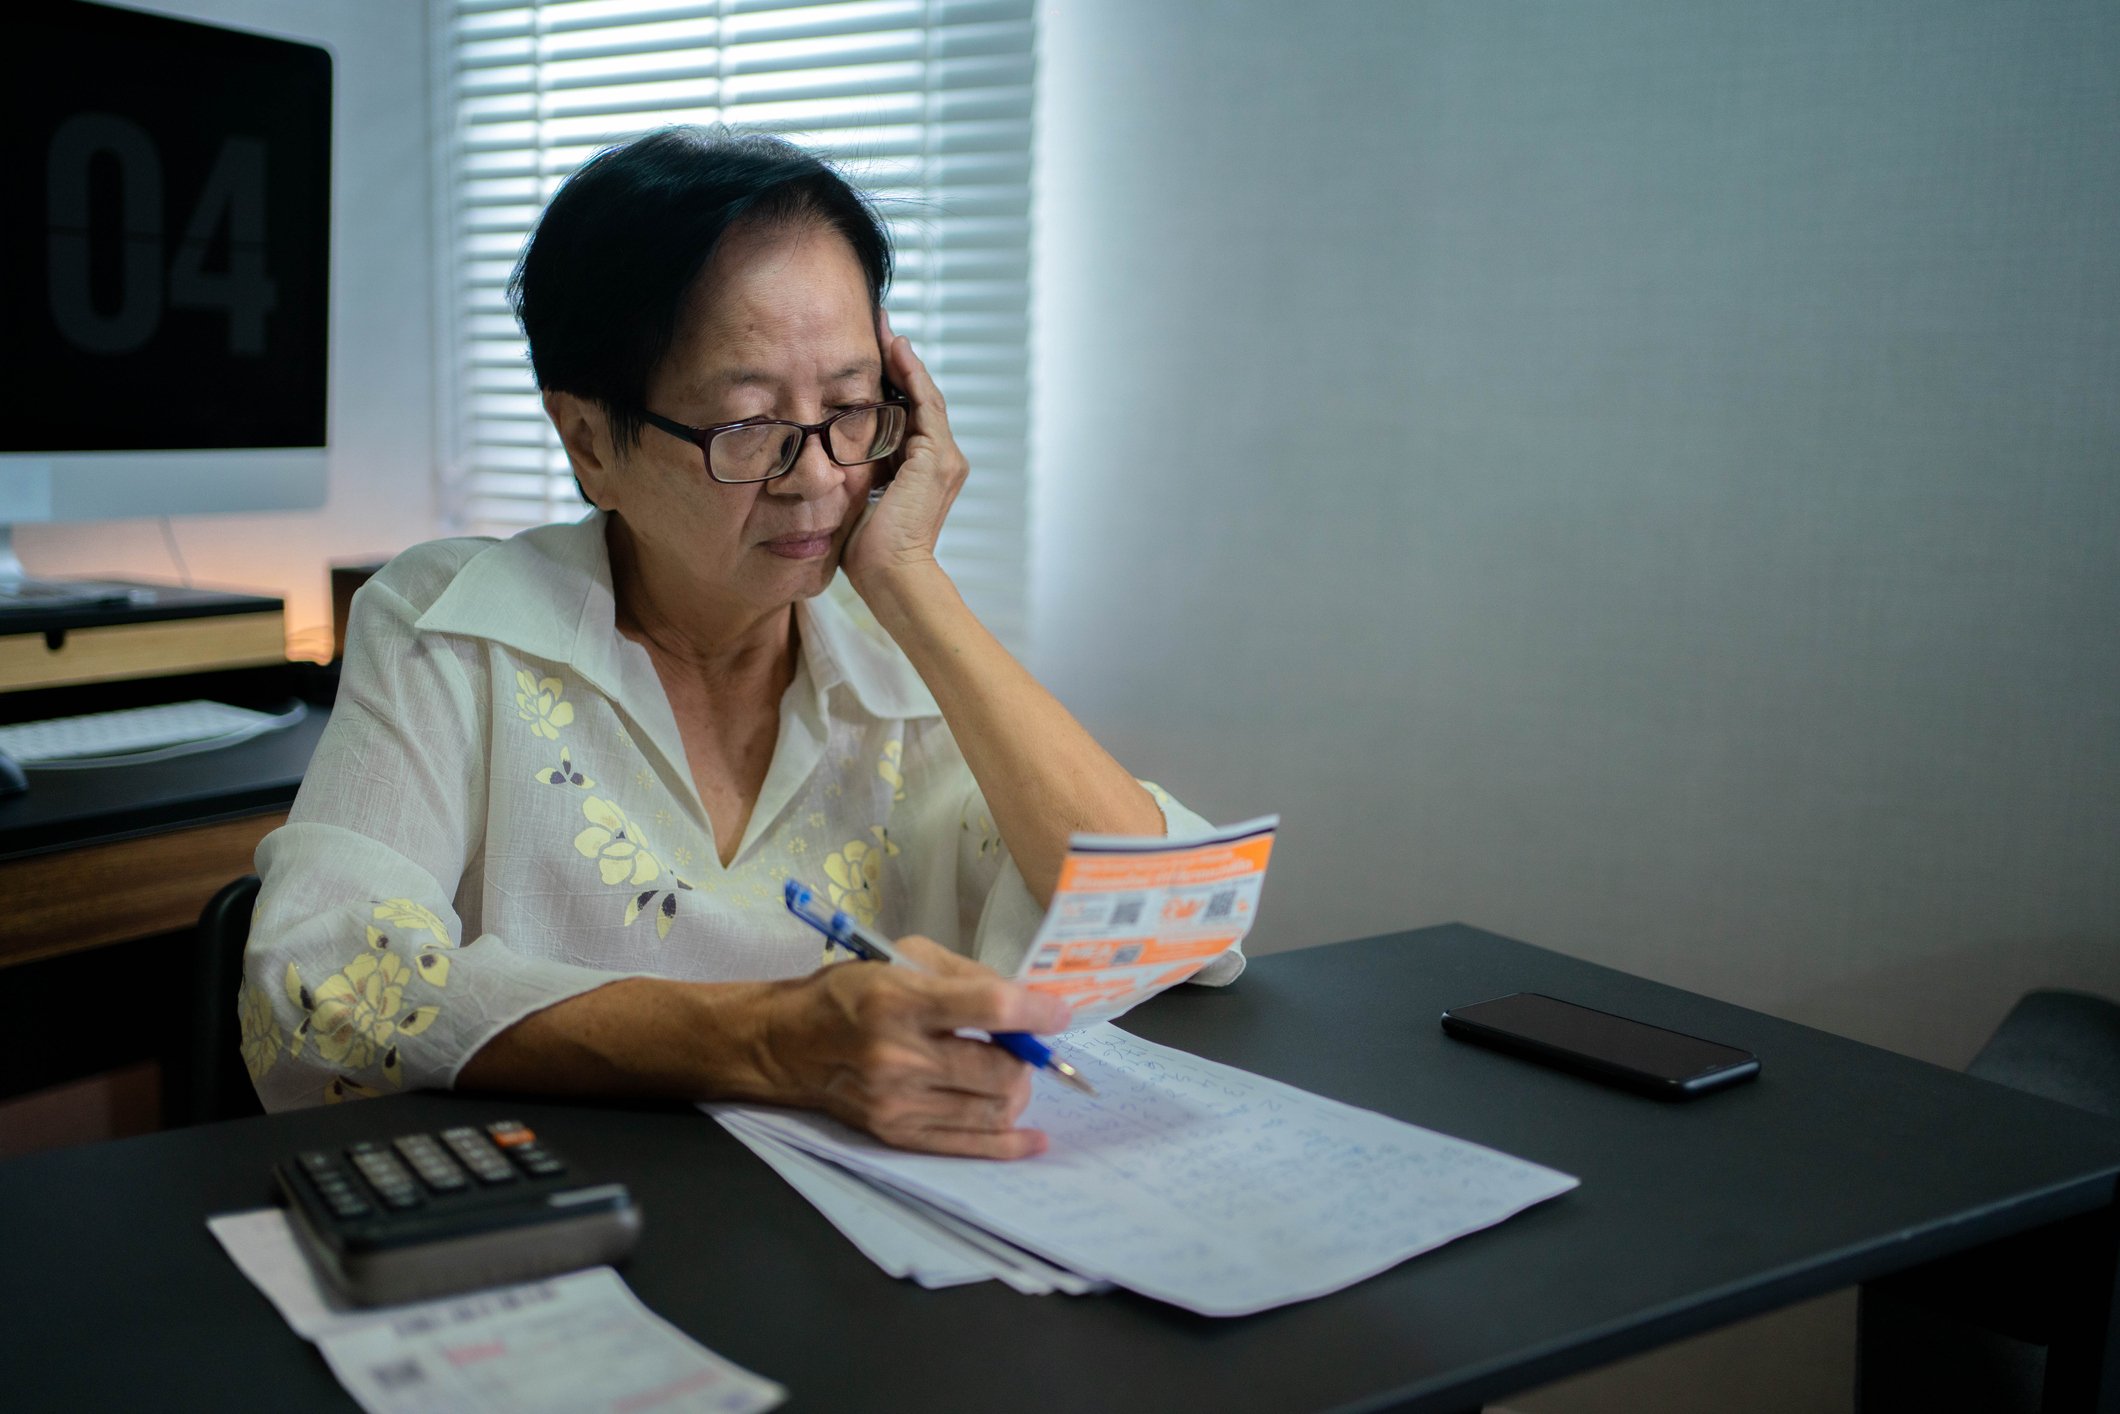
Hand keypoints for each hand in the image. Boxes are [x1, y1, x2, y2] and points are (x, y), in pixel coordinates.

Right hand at [764, 935, 1072, 1157]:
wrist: (788, 1044)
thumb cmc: (851, 992)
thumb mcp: (904, 957)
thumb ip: (968, 975)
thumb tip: (1029, 1000)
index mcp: (900, 1000)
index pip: (989, 1008)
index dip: (1036, 1012)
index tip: (1058, 1013)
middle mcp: (899, 1056)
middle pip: (998, 1070)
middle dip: (1027, 1057)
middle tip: (1025, 1045)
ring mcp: (897, 1103)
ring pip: (991, 1109)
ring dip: (1016, 1090)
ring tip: (1008, 1073)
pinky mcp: (896, 1134)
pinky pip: (967, 1146)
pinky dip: (1008, 1144)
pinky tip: (1032, 1137)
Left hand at [841, 308, 967, 590]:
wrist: (891, 575)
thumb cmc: (871, 551)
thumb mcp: (859, 498)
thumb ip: (856, 470)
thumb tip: (824, 450)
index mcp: (923, 470)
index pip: (908, 414)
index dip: (891, 381)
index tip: (869, 353)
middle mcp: (941, 460)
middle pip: (919, 398)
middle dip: (898, 361)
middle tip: (878, 325)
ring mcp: (943, 458)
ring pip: (923, 396)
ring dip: (904, 360)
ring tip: (885, 329)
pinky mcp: (936, 458)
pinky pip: (924, 405)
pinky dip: (911, 376)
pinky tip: (896, 351)